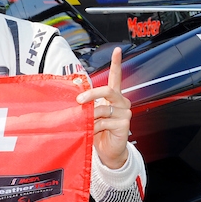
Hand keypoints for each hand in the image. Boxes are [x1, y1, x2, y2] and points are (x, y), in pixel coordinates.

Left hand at [75, 47, 130, 170]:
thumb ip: (88, 106)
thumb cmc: (99, 132)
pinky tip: (93, 132)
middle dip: (91, 94)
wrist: (109, 151)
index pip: (116, 77)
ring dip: (90, 118)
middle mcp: (122, 102)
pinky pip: (104, 122)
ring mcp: (124, 113)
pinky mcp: (124, 124)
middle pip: (107, 91)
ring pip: (102, 109)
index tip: (117, 50)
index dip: (117, 63)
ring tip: (86, 125)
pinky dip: (94, 127)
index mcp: (114, 97)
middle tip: (78, 101)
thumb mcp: (92, 115)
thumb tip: (76, 98)